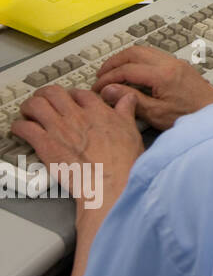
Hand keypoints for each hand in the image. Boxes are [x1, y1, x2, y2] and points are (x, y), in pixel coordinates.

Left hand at [11, 86, 142, 214]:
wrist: (110, 182)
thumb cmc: (123, 162)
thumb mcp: (132, 131)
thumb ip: (126, 111)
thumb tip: (128, 98)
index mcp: (98, 111)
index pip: (80, 93)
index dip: (72, 95)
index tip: (70, 100)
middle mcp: (76, 116)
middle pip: (53, 93)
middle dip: (45, 95)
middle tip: (43, 101)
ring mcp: (59, 129)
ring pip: (35, 105)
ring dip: (29, 107)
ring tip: (28, 113)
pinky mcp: (45, 145)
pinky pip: (24, 128)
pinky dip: (19, 127)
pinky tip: (20, 131)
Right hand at [93, 45, 212, 130]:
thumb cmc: (190, 116)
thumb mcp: (156, 113)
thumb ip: (131, 99)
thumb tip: (108, 89)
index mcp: (163, 74)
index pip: (126, 69)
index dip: (108, 78)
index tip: (97, 87)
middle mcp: (170, 63)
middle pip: (134, 52)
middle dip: (113, 62)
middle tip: (101, 75)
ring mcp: (176, 62)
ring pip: (144, 50)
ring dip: (126, 59)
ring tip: (113, 72)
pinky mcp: (180, 66)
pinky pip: (154, 55)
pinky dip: (138, 60)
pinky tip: (132, 73)